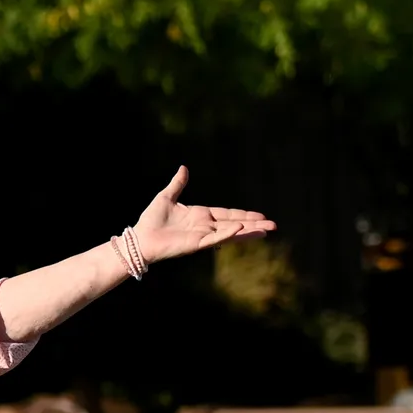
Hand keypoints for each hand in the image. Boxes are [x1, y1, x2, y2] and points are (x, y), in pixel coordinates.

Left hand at [132, 166, 274, 264]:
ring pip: (230, 233)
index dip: (244, 215)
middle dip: (254, 225)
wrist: (139, 237)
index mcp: (201, 216)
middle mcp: (205, 227)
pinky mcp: (195, 244)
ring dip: (248, 232)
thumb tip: (184, 168)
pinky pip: (215, 238)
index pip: (228, 214)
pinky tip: (240, 229)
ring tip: (266, 231)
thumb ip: (178, 183)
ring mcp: (202, 237)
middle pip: (235, 225)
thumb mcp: (167, 196)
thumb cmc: (150, 220)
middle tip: (273, 226)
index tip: (260, 216)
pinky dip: (228, 234)